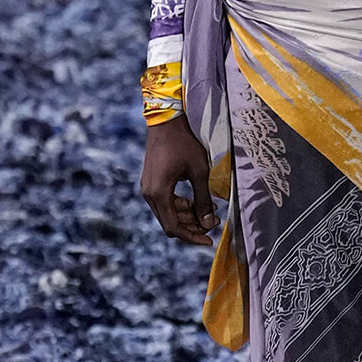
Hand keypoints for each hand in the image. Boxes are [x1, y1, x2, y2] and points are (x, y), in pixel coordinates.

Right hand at [140, 118, 218, 247]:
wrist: (166, 120)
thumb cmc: (184, 143)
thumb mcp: (199, 172)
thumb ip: (203, 199)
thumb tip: (209, 223)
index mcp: (159, 193)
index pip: (174, 227)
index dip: (192, 237)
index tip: (209, 241)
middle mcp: (149, 194)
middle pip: (169, 223)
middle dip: (192, 227)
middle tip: (213, 221)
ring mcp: (147, 188)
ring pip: (167, 213)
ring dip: (186, 216)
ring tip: (208, 211)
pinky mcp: (151, 182)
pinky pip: (164, 202)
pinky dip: (179, 206)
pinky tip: (195, 201)